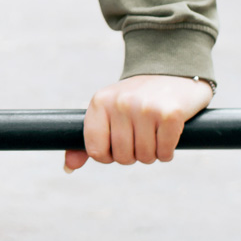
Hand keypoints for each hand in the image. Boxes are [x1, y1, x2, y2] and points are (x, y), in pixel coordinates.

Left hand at [67, 75, 212, 171]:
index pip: (95, 150)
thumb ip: (90, 139)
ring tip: (154, 134)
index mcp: (100, 102)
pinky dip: (167, 152)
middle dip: (134, 155)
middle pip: (122, 157)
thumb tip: (69, 167)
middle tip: (141, 136)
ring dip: (152, 154)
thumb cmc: (135, 100)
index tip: (118, 145)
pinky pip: (165, 153)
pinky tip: (168, 135)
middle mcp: (120, 103)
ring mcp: (145, 108)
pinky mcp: (170, 114)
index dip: (108, 156)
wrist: (171, 72)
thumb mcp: (107, 111)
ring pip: (145, 157)